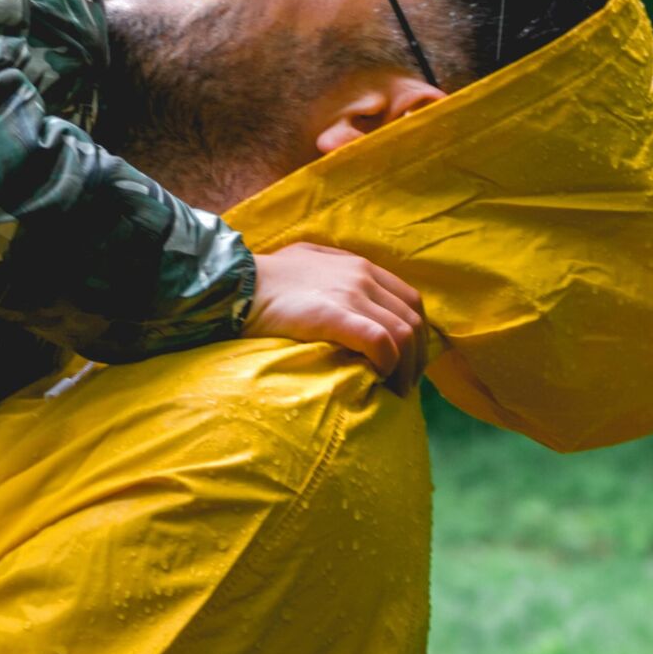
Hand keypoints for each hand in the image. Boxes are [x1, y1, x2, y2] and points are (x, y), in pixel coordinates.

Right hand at [245, 241, 424, 386]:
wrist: (234, 282)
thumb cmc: (266, 278)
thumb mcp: (309, 261)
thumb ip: (336, 271)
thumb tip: (352, 296)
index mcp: (360, 266)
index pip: (411, 301)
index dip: (417, 337)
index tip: (407, 363)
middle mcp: (362, 276)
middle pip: (413, 321)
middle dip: (416, 359)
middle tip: (403, 386)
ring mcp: (350, 294)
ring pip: (403, 335)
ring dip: (404, 369)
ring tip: (392, 392)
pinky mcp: (334, 315)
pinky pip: (381, 342)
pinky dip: (387, 364)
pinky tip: (376, 378)